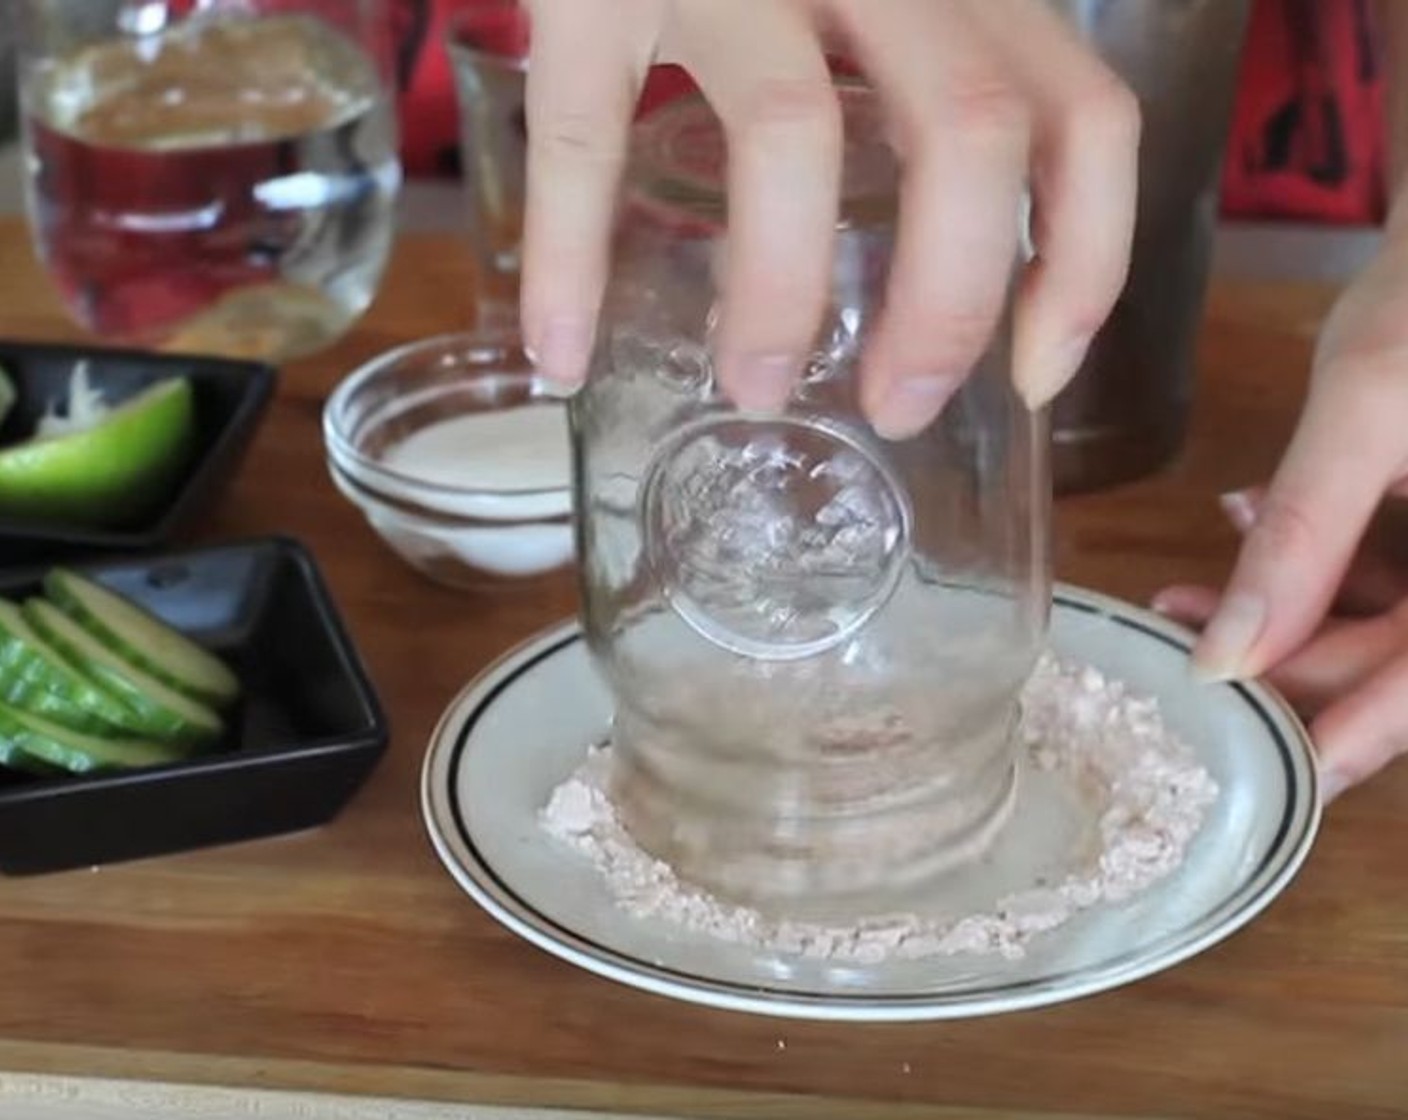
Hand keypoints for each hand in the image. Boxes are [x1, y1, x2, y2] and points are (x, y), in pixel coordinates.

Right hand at [521, 0, 1138, 436]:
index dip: (1086, 259)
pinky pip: (584, 131)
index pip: (1082, 115)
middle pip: (968, 134)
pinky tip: (562, 350)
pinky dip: (569, 257)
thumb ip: (930, 79)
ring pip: (794, 132)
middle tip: (897, 406)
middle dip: (946, 306)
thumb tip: (955, 264)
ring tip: (755, 389)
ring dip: (782, 293)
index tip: (1034, 374)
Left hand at [1156, 232, 1407, 799]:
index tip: (1281, 772)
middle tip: (1190, 653)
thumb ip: (1300, 538)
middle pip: (1404, 657)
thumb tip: (1226, 659)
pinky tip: (1247, 526)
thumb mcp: (1362, 411)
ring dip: (1292, 614)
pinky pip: (1395, 575)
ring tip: (1189, 595)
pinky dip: (1324, 568)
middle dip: (1292, 659)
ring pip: (1392, 621)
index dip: (1361, 733)